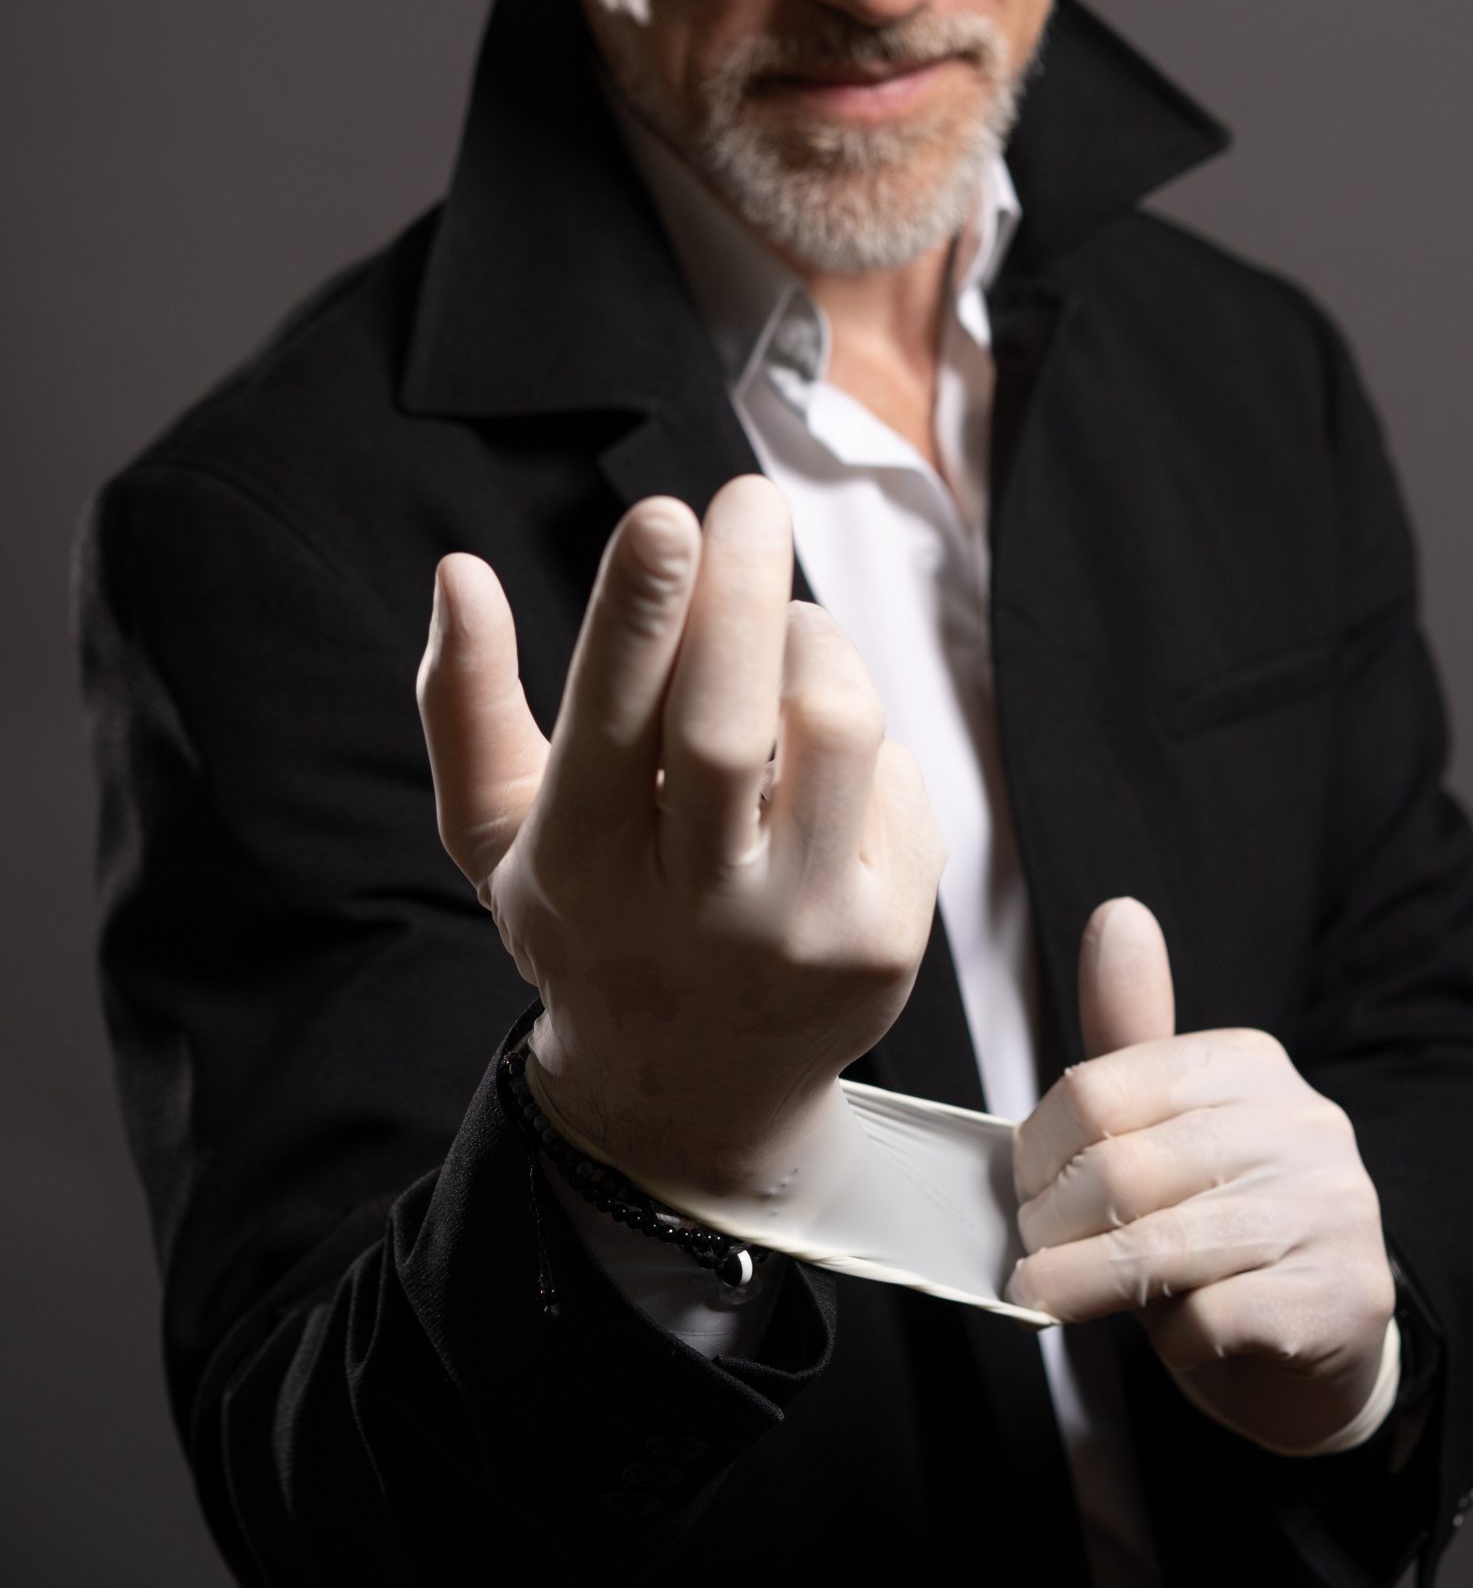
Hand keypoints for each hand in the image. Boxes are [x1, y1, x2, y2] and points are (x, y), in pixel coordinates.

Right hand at [417, 476, 944, 1202]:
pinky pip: (897, 776)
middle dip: (743, 586)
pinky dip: (855, 734)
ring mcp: (797, 928)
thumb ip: (465, 703)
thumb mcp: (496, 833)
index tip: (665, 516)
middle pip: (730, 718)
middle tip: (747, 497)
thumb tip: (459, 573)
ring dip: (811, 641)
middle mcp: (691, 904)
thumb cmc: (592, 918)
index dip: (639, 615)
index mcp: (582, 865)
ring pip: (836, 726)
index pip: (612, 726)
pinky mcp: (885, 937)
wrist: (689, 1089)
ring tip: (778, 632)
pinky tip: (814, 764)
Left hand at [1007, 898, 1394, 1452]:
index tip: (1018, 1190)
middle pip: (1122, 1172)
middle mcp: (1302, 1124)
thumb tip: (1119, 913)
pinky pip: (1211, 1319)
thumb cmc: (1223, 1218)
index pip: (1100, 1090)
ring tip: (1044, 1296)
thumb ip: (1132, 1030)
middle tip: (1025, 1254)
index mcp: (1249, 1063)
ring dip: (1080, 1284)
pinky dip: (1166, 1338)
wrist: (1326, 1336)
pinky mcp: (1341, 1298)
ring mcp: (1331, 1211)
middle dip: (1051, 1224)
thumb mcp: (1172, 1121)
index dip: (1037, 1151)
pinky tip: (1165, 1332)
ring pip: (1160, 1249)